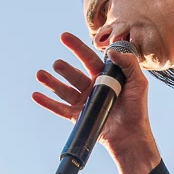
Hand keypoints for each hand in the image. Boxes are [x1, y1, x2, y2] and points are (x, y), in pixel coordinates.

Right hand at [32, 32, 161, 173]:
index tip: (63, 36)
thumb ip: (129, 63)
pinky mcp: (78, 117)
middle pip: (73, 74)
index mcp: (105, 77)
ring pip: (64, 90)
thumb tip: (111, 50)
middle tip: (57, 64)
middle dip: (64, 68)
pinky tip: (35, 95)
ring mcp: (84, 102)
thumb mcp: (138, 82)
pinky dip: (47, 102)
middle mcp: (92, 88)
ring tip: (40, 74)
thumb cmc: (137, 109)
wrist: (131, 136)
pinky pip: (60, 108)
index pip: (88, 58)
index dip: (76, 47)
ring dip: (51, 82)